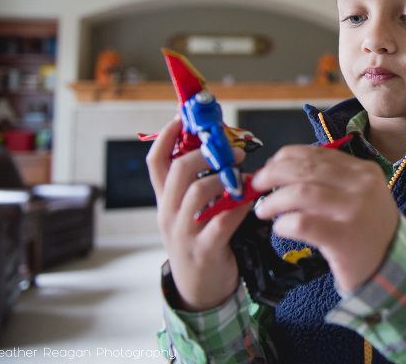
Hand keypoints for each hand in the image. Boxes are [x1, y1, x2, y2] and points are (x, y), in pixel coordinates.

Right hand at [147, 117, 252, 310]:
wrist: (199, 289)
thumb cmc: (200, 240)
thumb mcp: (190, 211)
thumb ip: (200, 183)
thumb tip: (222, 148)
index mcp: (165, 200)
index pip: (155, 161)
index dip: (167, 136)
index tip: (182, 117)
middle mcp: (168, 213)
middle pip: (178, 171)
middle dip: (205, 153)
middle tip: (231, 148)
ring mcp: (183, 233)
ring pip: (197, 193)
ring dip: (224, 178)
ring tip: (243, 175)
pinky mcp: (204, 250)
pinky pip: (222, 221)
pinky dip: (239, 206)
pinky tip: (250, 199)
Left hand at [251, 144, 399, 293]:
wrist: (394, 268)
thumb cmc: (369, 231)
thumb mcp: (360, 195)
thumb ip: (331, 179)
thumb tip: (283, 169)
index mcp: (364, 171)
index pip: (316, 154)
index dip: (285, 157)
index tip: (269, 167)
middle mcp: (362, 186)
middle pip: (305, 169)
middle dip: (273, 174)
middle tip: (257, 186)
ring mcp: (354, 211)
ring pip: (301, 193)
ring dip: (274, 200)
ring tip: (263, 210)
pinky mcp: (344, 238)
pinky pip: (303, 224)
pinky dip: (284, 224)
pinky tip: (280, 228)